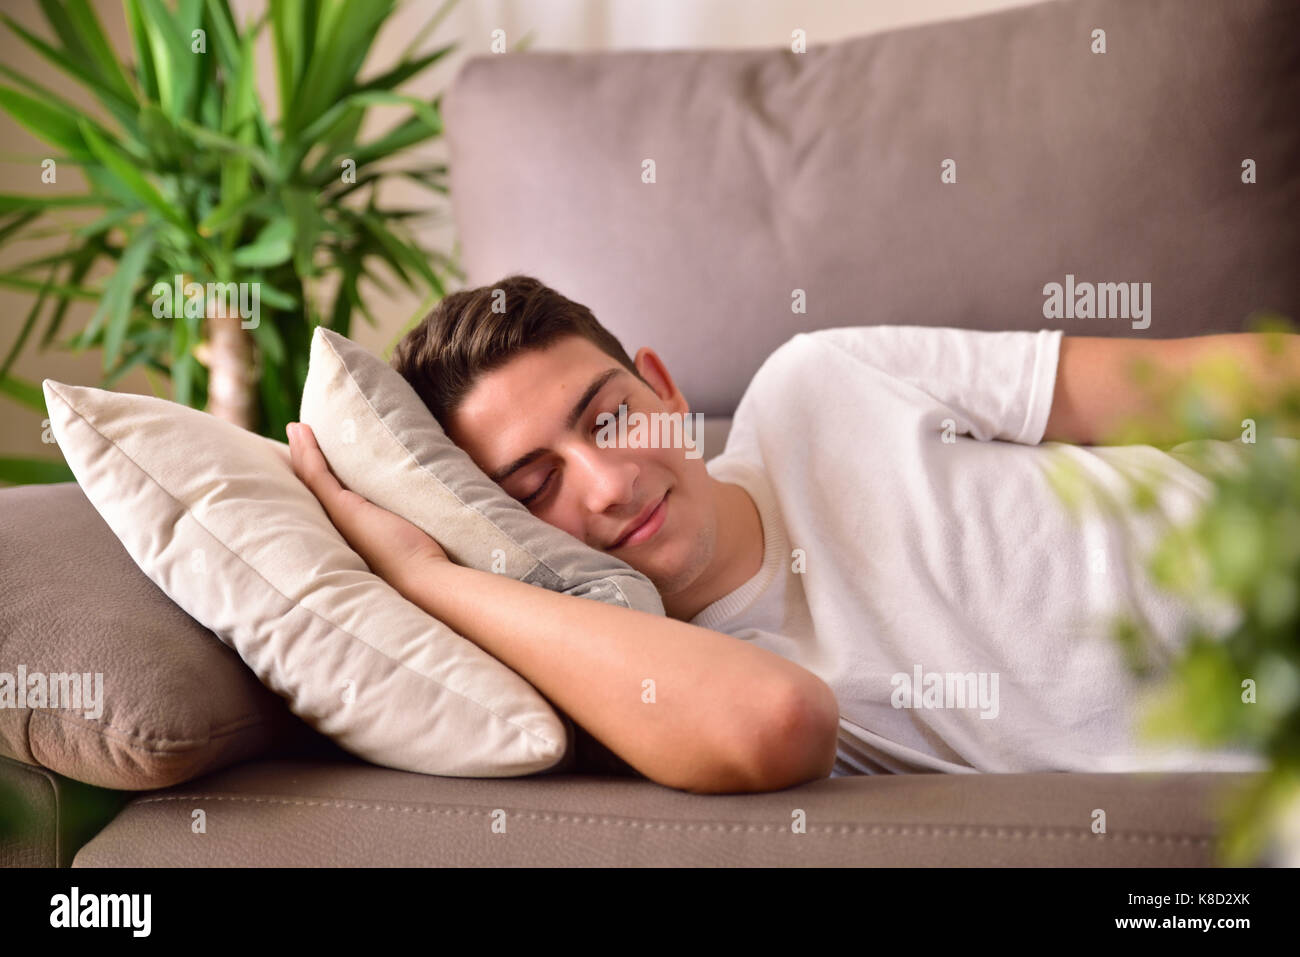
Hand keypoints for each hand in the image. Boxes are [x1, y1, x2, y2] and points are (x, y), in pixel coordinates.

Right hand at [286, 421, 448, 589]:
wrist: (424, 580)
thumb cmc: (424, 562)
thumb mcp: (408, 533)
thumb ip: (405, 518)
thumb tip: (422, 507)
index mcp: (349, 532)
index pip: (327, 500)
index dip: (318, 476)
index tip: (313, 455)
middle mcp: (336, 527)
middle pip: (311, 490)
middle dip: (302, 462)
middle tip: (295, 434)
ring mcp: (336, 518)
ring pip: (310, 480)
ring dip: (299, 451)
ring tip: (295, 427)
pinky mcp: (342, 509)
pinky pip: (316, 474)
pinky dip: (306, 451)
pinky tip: (300, 429)